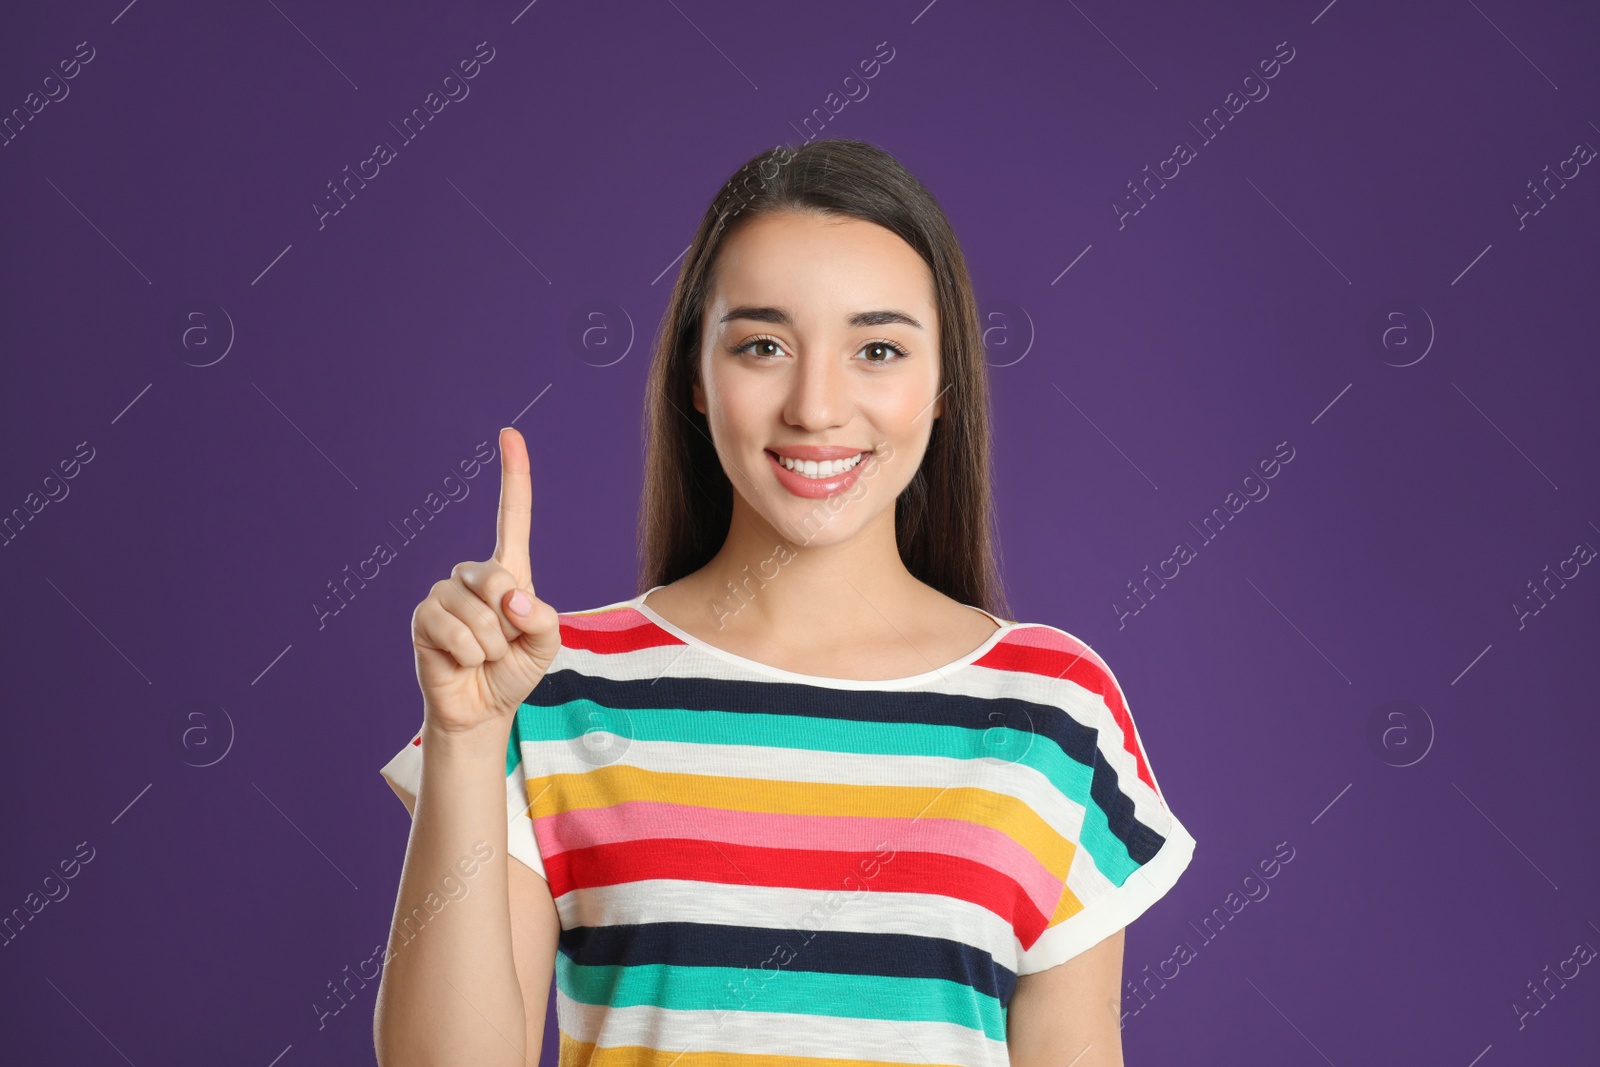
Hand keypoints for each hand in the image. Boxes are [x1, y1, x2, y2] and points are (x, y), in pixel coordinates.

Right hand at [411, 427, 560, 734]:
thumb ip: (541, 618)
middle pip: (496, 577)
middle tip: (503, 645)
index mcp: (509, 572)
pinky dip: (468, 655)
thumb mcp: (545, 644)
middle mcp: (474, 575)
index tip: (508, 434)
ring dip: (489, 646)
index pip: (511, 517)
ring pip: (477, 614)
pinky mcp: (423, 617)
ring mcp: (444, 593)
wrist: (480, 708)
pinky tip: (460, 661)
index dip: (512, 476)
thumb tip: (510, 597)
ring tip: (482, 657)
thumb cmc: (514, 670)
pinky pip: (455, 632)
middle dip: (507, 622)